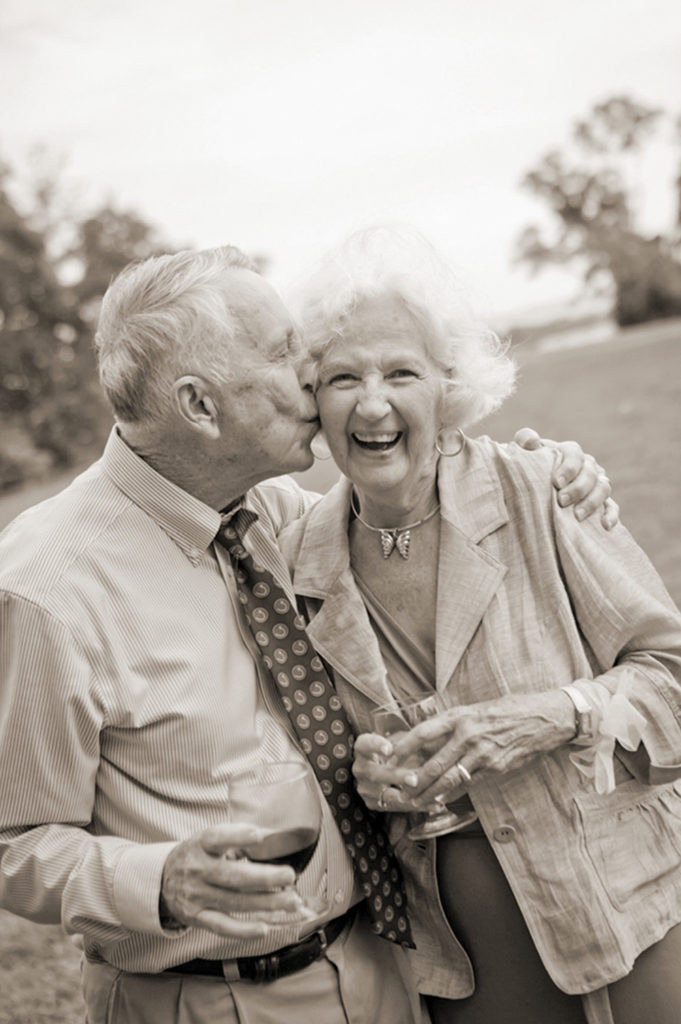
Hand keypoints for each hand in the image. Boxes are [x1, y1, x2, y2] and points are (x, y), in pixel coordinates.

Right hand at [160, 823, 307, 937]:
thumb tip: (275, 836)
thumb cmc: (197, 855)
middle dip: (264, 877)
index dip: (238, 836)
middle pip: (232, 876)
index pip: (217, 838)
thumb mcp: (209, 840)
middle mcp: (197, 870)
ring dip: (265, 903)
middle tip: (289, 876)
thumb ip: (237, 838)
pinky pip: (222, 926)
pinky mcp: (197, 917)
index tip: (259, 835)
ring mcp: (196, 896)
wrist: (161, 880)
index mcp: (201, 844)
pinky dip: (243, 930)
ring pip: (234, 902)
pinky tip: (264, 928)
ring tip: (291, 902)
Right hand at [351, 732, 441, 813]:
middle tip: (414, 779)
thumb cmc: (395, 750)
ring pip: (387, 795)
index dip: (376, 746)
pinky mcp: (374, 803)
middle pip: (375, 774)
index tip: (390, 749)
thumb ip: (406, 741)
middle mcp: (360, 769)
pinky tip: (435, 805)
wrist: (384, 770)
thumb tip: (425, 739)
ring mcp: (365, 788)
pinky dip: (418, 807)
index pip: (365, 744)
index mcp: (362, 749)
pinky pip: (396, 808)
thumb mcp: (397, 740)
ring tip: (431, 795)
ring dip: (410, 796)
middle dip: (396, 777)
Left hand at [390, 691, 575, 806]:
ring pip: (449, 778)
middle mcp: (468, 734)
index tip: (388, 757)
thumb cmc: (506, 711)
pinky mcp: (496, 768)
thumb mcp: (474, 709)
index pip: (423, 732)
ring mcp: (482, 753)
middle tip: (398, 790)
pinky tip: (440, 800)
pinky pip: (468, 784)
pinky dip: (452, 793)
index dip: (403, 747)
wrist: (542, 718)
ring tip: (414, 800)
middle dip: (414, 780)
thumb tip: (425, 735)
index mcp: (460, 715)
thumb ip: (451, 723)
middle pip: (433, 762)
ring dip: (429, 792)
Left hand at [514, 427, 618, 529]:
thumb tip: (532, 441)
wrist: (533, 489)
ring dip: (592, 501)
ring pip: (603, 488)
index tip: (556, 483)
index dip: (569, 468)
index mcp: (569, 452)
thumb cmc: (529, 467)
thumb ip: (525, 440)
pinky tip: (605, 525)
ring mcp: (595, 484)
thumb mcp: (524, 452)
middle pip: (590, 473)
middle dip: (578, 488)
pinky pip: (611, 507)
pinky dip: (611, 515)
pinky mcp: (601, 502)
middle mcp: (586, 466)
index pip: (575, 454)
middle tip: (562, 501)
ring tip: (577, 516)